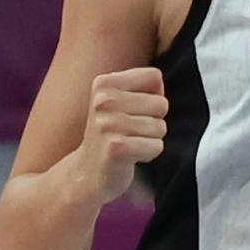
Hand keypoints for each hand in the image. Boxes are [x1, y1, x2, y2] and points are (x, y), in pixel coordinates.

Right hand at [75, 68, 167, 205]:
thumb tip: (160, 88)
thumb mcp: (120, 100)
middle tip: (130, 132)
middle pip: (161, 104)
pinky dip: (149, 154)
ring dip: (150, 139)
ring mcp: (107, 124)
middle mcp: (103, 101)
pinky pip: (157, 146)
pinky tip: (129, 157)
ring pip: (160, 127)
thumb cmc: (113, 133)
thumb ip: (145, 86)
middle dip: (153, 121)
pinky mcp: (116, 148)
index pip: (154, 77)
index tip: (133, 110)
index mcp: (104, 83)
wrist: (88, 173)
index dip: (153, 96)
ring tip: (129, 143)